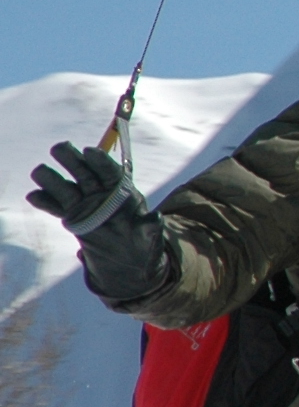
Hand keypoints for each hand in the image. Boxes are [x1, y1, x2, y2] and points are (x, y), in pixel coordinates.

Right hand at [26, 141, 172, 301]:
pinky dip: (45, 202)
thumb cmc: (142, 240)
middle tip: (59, 148)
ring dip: (52, 179)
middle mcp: (101, 193)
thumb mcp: (150, 235)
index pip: (110, 172)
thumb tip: (156, 219)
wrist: (127, 259)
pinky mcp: (72, 217)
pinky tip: (34, 196)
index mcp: (122, 191)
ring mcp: (84, 204)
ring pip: (66, 188)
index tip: (89, 151)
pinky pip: (57, 208)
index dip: (100, 161)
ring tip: (39, 171)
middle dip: (72, 159)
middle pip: (85, 172)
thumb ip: (149, 227)